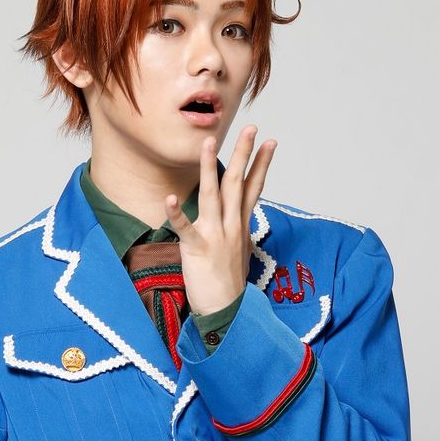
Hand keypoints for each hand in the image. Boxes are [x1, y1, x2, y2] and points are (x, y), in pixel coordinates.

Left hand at [165, 125, 276, 315]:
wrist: (228, 313)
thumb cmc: (228, 285)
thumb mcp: (238, 252)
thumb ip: (236, 231)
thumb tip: (238, 219)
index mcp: (240, 227)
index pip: (253, 188)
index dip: (262, 164)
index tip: (270, 142)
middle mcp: (231, 227)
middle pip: (237, 183)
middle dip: (244, 153)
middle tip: (250, 126)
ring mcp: (216, 236)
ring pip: (213, 196)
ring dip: (209, 167)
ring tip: (206, 142)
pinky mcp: (198, 249)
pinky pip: (186, 228)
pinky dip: (177, 213)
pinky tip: (169, 197)